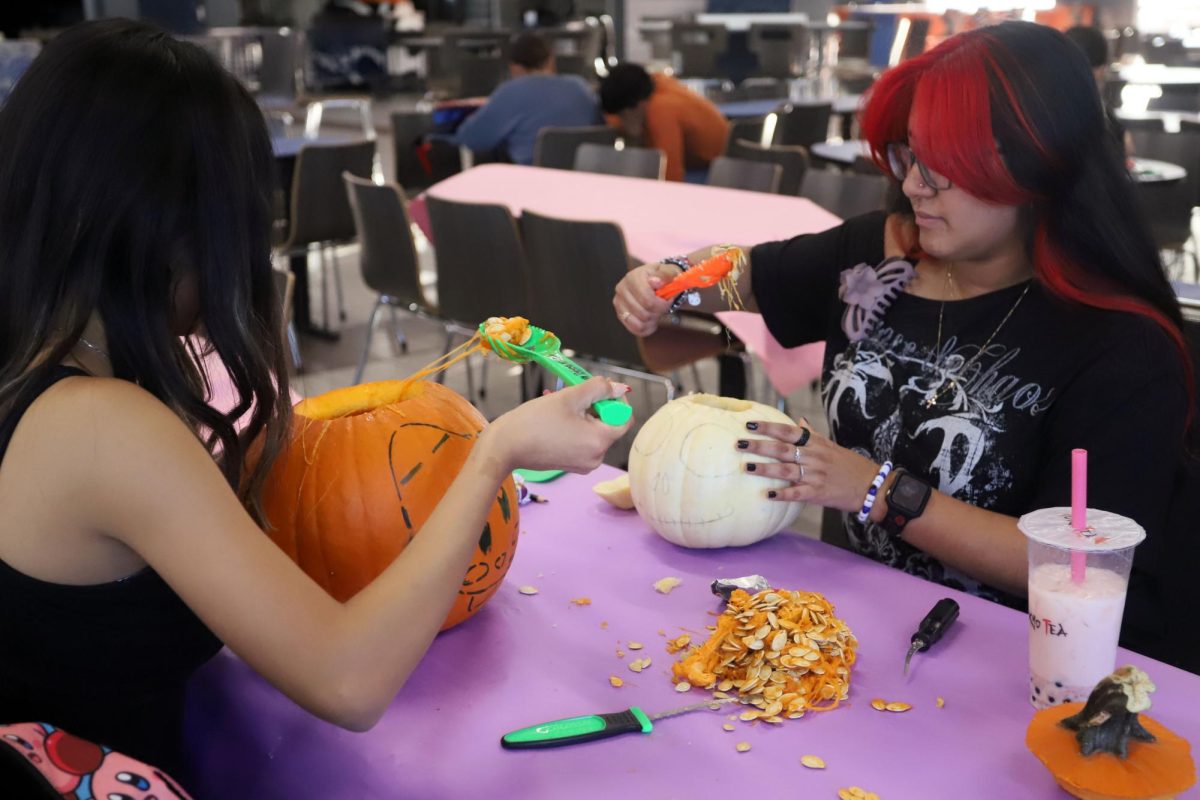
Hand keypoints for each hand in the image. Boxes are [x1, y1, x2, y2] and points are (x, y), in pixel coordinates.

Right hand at [475, 377, 631, 477]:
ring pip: (592, 430)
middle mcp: (596, 458)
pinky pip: (581, 441)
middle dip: (593, 405)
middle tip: (572, 393)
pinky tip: (554, 416)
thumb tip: (618, 388)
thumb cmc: (535, 421)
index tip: (596, 389)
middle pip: (607, 424)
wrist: (504, 447)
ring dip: (581, 413)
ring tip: (559, 402)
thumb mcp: (570, 397)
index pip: (624, 418)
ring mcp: (583, 464)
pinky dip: (573, 426)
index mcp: (600, 442)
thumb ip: (599, 388)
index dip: (614, 400)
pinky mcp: (571, 464)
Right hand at [613, 262, 679, 336]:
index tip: (669, 300)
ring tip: (657, 311)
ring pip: (640, 323)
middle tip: (664, 306)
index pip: (647, 300)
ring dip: (653, 320)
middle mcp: (622, 289)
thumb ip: (666, 275)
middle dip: (658, 312)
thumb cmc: (663, 278)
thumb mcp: (670, 272)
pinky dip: (647, 328)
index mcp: (633, 277)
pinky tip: (652, 320)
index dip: (662, 305)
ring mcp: (619, 303)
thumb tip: (657, 282)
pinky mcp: (620, 315)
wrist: (655, 282)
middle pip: (644, 313)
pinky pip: (636, 329)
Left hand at [736, 417, 881, 512]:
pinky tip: (767, 494)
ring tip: (745, 467)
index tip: (749, 424)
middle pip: (782, 449)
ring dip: (765, 469)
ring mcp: (816, 475)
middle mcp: (814, 457)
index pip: (788, 431)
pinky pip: (797, 494)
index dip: (768, 427)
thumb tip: (798, 420)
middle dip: (759, 446)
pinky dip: (782, 494)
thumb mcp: (831, 445)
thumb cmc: (848, 464)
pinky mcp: (818, 493)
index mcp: (815, 443)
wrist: (871, 485)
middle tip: (738, 444)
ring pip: (786, 470)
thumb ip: (812, 434)